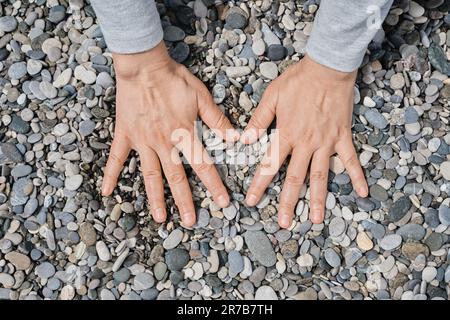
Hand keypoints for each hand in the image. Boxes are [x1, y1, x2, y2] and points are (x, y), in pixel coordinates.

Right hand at [101, 41, 238, 226]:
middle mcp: (163, 143)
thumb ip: (217, 120)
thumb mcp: (201, 96)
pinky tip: (107, 192)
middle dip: (185, 202)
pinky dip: (111, 175)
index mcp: (184, 134)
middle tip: (191, 222)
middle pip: (176, 178)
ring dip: (156, 198)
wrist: (143, 66)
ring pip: (150, 175)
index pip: (203, 165)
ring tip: (160, 218)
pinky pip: (116, 158)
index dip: (214, 185)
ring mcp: (142, 141)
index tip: (222, 203)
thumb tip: (236, 138)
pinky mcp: (125, 135)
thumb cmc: (173, 79)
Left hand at [241, 55, 367, 227]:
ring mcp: (326, 142)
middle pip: (295, 178)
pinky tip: (363, 192)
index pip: (269, 165)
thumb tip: (244, 140)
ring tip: (317, 221)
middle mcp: (305, 143)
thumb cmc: (298, 80)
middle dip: (288, 203)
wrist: (328, 67)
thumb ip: (259, 120)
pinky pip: (351, 160)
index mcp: (286, 134)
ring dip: (319, 199)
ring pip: (321, 175)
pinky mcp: (342, 137)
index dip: (259, 184)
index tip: (252, 202)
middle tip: (284, 224)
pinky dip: (357, 175)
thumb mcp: (271, 97)